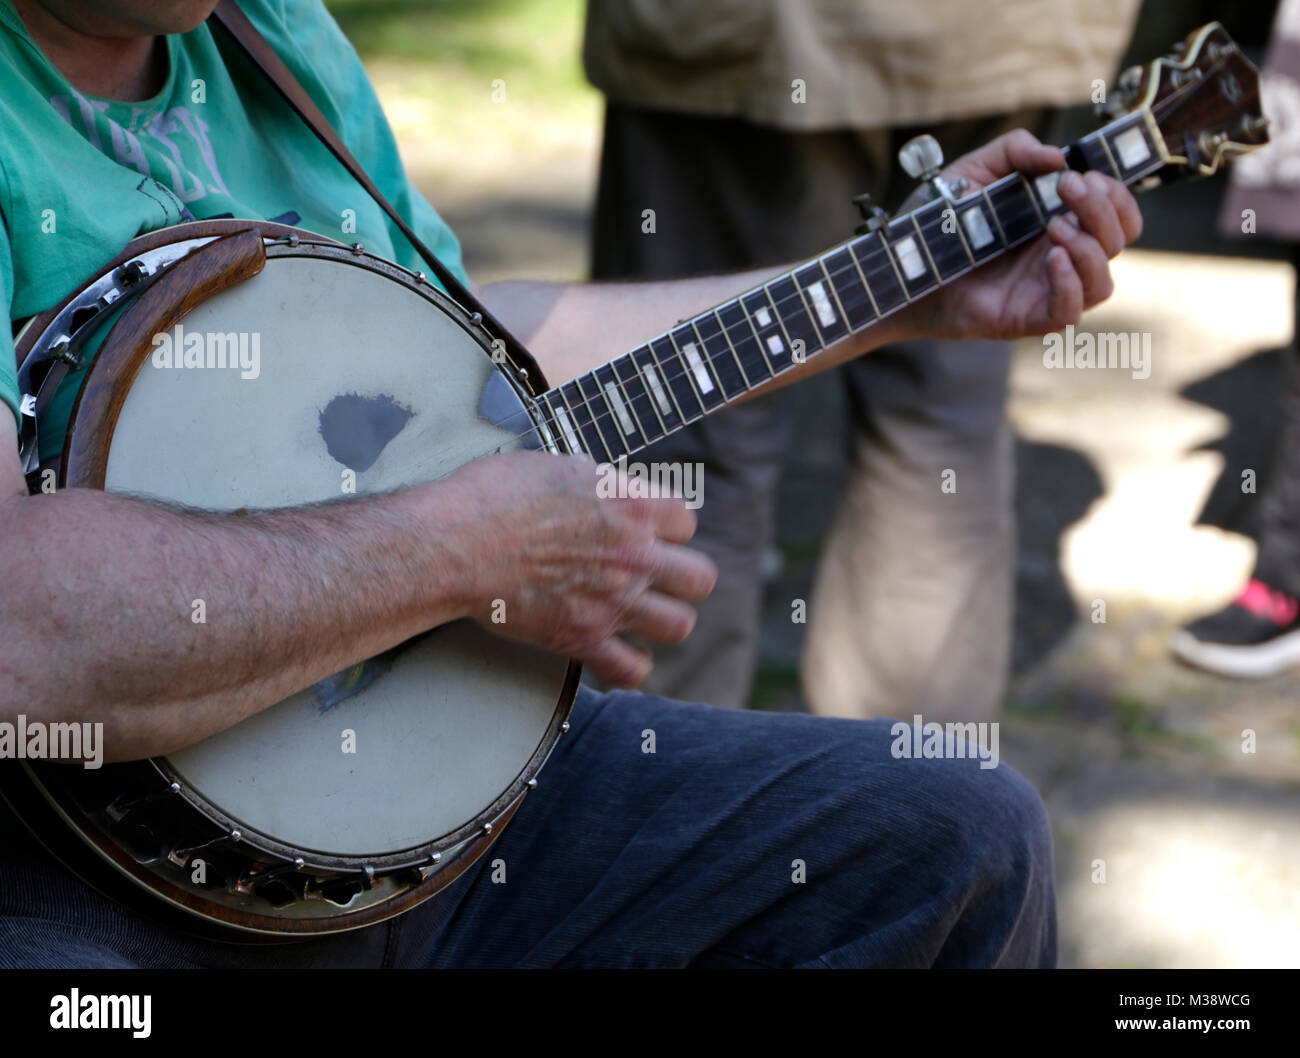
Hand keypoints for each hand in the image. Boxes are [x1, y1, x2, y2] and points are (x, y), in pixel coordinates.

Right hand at [443, 450, 716, 686]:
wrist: (456, 542)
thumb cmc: (495, 496)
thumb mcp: (561, 466)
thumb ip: (601, 484)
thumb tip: (608, 489)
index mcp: (631, 506)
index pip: (685, 521)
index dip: (667, 527)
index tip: (648, 532)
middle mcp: (633, 555)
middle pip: (700, 578)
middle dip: (682, 578)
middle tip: (658, 577)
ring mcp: (613, 600)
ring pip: (679, 626)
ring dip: (664, 621)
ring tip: (643, 615)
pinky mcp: (582, 638)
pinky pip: (631, 669)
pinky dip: (629, 665)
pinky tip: (618, 652)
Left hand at [902, 129, 1142, 340]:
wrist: (901, 267)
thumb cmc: (937, 224)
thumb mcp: (973, 172)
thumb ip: (1014, 151)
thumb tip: (1056, 156)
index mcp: (1057, 222)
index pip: (1116, 214)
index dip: (1113, 194)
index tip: (1081, 174)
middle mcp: (1059, 257)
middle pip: (1118, 240)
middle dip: (1104, 209)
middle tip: (1066, 189)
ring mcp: (1045, 290)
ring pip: (1104, 280)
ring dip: (1089, 247)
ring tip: (1053, 226)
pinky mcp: (1027, 318)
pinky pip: (1070, 311)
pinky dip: (1070, 283)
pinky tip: (1051, 258)